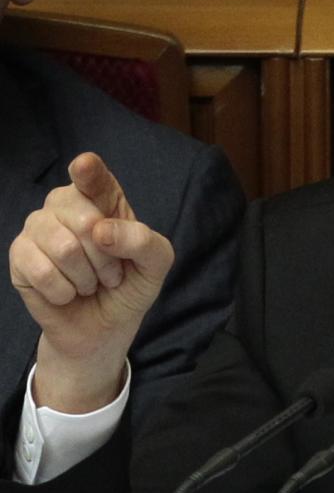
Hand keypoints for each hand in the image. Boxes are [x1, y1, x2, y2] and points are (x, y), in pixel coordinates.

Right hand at [9, 152, 173, 412]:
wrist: (104, 325)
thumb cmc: (130, 284)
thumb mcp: (156, 263)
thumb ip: (142, 241)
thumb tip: (100, 230)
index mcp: (103, 196)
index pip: (93, 176)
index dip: (88, 172)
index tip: (84, 166)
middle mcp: (66, 204)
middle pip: (85, 219)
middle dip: (106, 257)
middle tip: (111, 272)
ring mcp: (39, 227)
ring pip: (64, 247)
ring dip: (86, 277)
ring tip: (90, 282)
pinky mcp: (19, 255)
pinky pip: (41, 271)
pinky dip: (63, 291)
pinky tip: (67, 292)